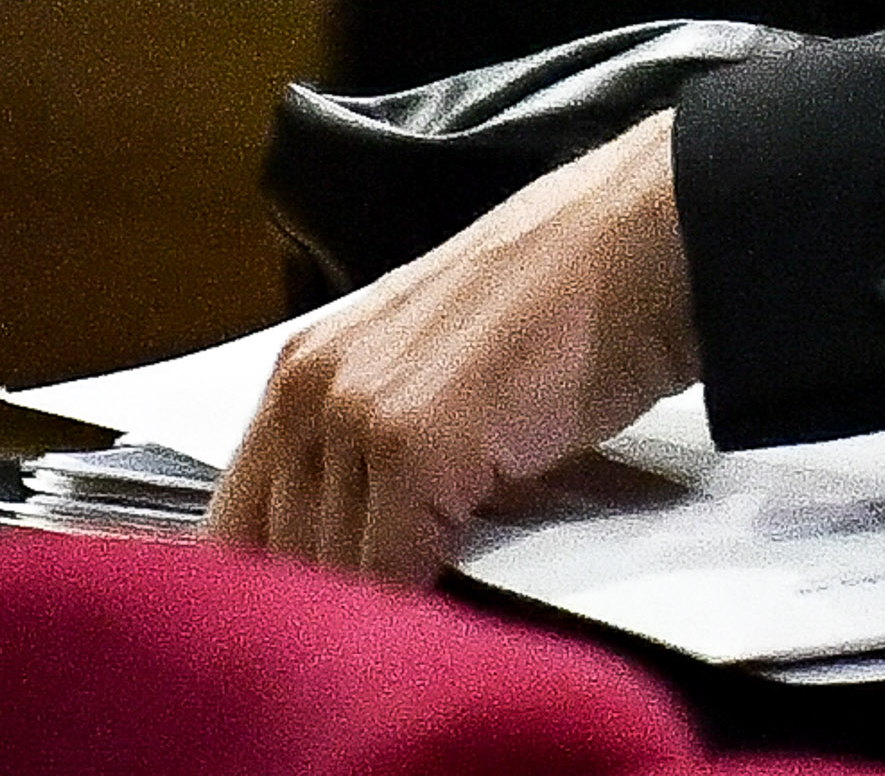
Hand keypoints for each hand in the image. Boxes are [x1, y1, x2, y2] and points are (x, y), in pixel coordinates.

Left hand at [208, 114, 699, 587]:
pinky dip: (420, 612)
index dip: (276, 583)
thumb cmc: (566, 303)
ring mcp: (355, 416)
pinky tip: (456, 616)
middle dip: (325, 605)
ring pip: (325, 574)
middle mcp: (308, 388)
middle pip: (273, 556)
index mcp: (302, 370)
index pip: (239, 521)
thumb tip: (363, 547)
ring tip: (420, 631)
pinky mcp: (413, 449)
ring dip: (371, 614)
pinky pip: (389, 575)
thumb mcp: (435, 368)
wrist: (644, 248)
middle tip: (380, 636)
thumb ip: (376, 444)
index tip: (313, 625)